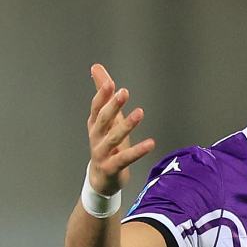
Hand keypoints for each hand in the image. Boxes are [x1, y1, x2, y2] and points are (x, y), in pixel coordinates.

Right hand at [86, 63, 154, 194]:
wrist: (101, 179)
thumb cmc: (106, 145)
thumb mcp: (106, 119)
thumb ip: (103, 94)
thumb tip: (96, 67)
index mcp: (95, 125)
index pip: (96, 107)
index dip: (102, 95)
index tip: (110, 82)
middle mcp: (96, 137)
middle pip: (103, 120)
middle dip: (112, 106)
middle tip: (124, 92)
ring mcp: (102, 153)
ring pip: (113, 138)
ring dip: (126, 125)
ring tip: (140, 112)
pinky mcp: (111, 167)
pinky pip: (125, 158)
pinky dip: (138, 151)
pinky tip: (151, 143)